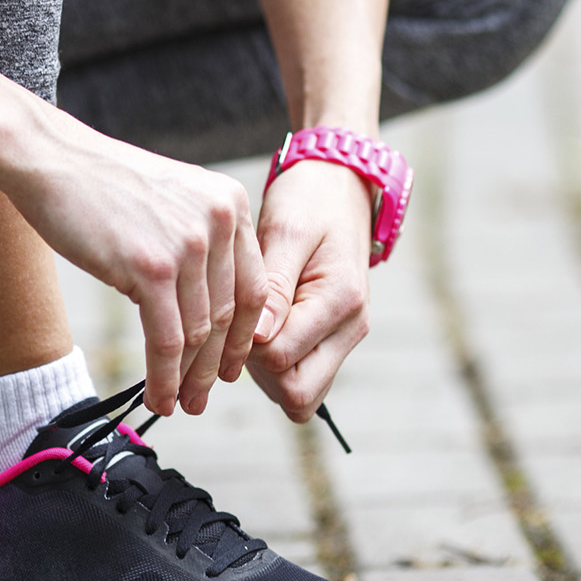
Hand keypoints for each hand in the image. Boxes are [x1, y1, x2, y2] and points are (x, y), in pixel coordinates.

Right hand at [3, 125, 266, 416]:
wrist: (52, 161)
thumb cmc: (102, 185)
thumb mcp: (173, 200)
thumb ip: (201, 241)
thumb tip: (210, 308)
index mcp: (231, 203)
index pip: (253, 285)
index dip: (244, 336)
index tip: (232, 366)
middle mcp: (220, 221)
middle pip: (229, 314)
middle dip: (216, 365)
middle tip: (203, 397)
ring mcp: (188, 245)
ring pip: (200, 333)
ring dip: (189, 378)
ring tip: (179, 403)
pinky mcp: (151, 268)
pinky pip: (168, 339)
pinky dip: (165, 376)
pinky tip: (159, 396)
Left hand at [247, 158, 372, 420]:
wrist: (339, 186)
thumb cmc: (309, 201)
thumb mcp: (286, 231)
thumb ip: (272, 287)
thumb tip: (256, 338)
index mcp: (341, 301)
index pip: (281, 359)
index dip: (245, 346)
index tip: (229, 311)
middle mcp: (351, 328)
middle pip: (297, 393)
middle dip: (257, 372)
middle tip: (239, 327)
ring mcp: (346, 337)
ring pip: (300, 394)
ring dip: (265, 373)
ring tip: (250, 321)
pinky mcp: (335, 339)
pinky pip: (304, 377)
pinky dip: (277, 368)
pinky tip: (260, 329)